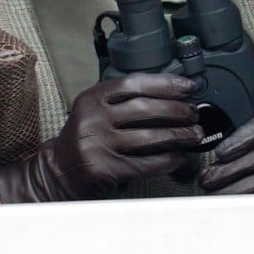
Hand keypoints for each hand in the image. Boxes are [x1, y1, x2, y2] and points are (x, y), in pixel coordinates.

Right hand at [0, 72, 202, 202]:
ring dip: (179, 136)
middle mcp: (93, 118)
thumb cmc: (88, 135)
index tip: (190, 87)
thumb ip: (126, 98)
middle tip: (195, 113)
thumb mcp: (99, 108)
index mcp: (93, 97)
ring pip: (150, 137)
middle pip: (146, 109)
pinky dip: (167, 160)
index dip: (167, 83)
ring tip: (195, 134)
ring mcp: (97, 145)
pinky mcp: (103, 170)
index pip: (136, 83)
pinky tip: (180, 157)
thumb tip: (176, 91)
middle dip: (178, 111)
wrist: (58, 171)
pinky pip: (145, 163)